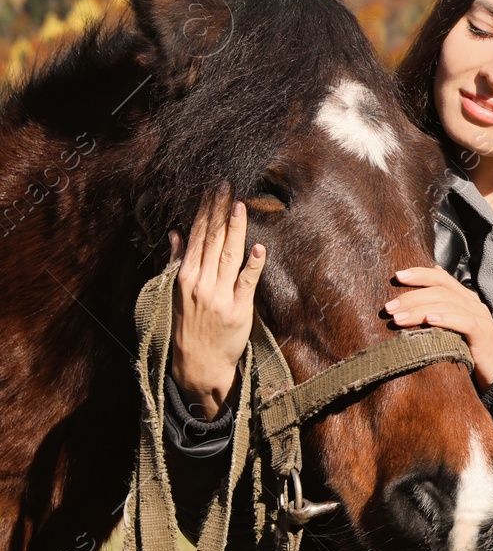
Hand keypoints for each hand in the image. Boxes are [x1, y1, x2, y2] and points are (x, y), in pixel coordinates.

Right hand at [168, 183, 265, 420]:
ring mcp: (219, 296)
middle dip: (219, 211)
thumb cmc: (188, 328)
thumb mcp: (175, 293)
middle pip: (211, 240)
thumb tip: (175, 233)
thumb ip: (177, 262)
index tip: (212, 189)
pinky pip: (247, 283)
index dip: (205, 211)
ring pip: (228, 255)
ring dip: (234, 228)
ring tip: (239, 204)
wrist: (198, 366)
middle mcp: (200, 283)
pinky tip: (259, 247)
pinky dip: (253, 265)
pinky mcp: (238, 309)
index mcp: (185, 277)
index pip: (196, 237)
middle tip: (226, 185)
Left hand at [384, 266, 492, 390]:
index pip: (442, 278)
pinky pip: (464, 323)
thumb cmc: (470, 348)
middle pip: (441, 290)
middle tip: (389, 307)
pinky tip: (429, 321)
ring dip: (420, 310)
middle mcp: (473, 303)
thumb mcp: (452, 325)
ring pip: (449, 304)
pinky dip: (446, 319)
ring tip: (398, 318)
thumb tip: (418, 293)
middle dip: (412, 296)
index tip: (398, 276)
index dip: (420, 274)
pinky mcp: (483, 335)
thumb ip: (440, 309)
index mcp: (465, 298)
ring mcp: (480, 318)